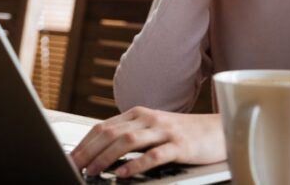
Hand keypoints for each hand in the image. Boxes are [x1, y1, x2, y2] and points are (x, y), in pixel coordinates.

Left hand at [70, 107, 225, 177]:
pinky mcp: (180, 145)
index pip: (103, 127)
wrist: (219, 131)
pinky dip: (136, 164)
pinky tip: (123, 174)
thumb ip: (130, 136)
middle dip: (88, 151)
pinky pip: (154, 154)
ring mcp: (164, 130)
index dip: (84, 143)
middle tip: (74, 166)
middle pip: (110, 132)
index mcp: (138, 114)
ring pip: (128, 141)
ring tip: (93, 171)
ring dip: (106, 157)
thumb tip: (100, 153)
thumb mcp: (153, 130)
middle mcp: (148, 119)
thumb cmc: (182, 133)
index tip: (70, 158)